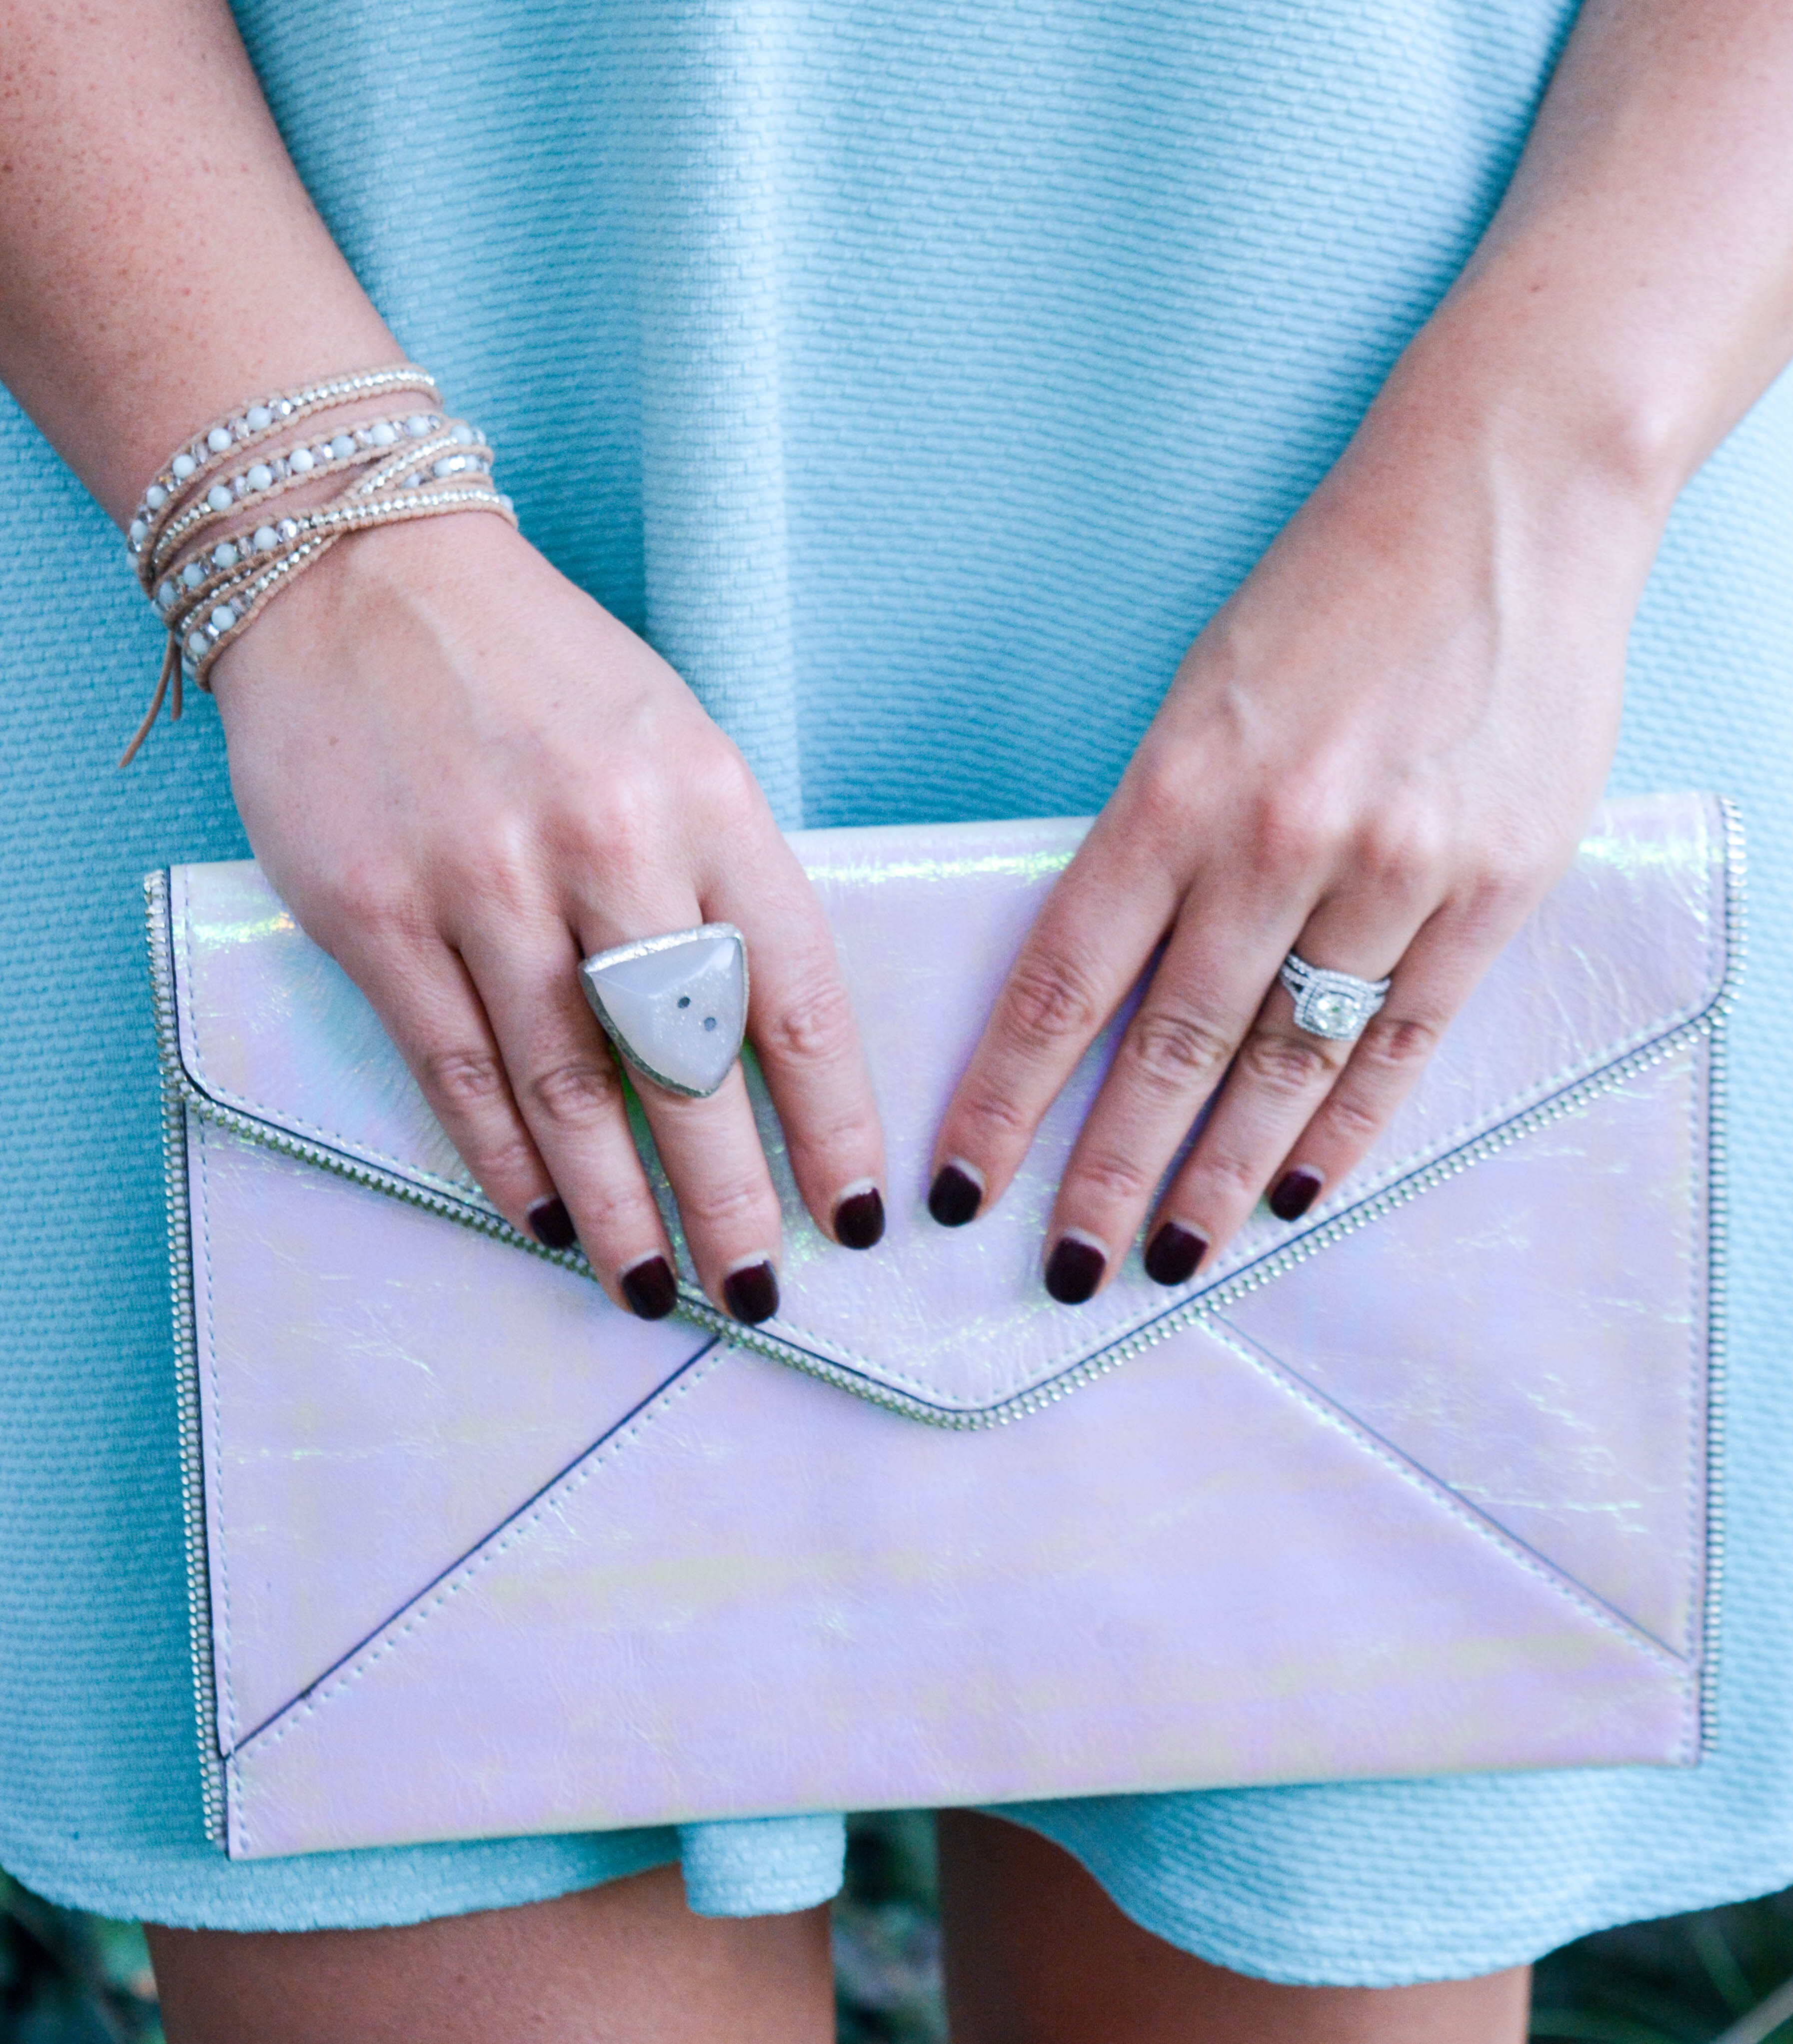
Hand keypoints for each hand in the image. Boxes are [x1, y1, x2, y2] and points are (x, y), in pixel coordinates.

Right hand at [211, 513, 887, 1323]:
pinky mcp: (376, 909)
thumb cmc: (543, 675)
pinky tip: (546, 1219)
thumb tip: (759, 1050)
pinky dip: (505, 1161)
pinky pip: (456, 1068)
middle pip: (689, 1063)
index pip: (795, 997)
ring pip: (570, 1087)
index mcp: (709, 802)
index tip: (855, 1215)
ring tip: (656, 1288)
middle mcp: (608, 844)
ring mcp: (485, 879)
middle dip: (732, 1197)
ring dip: (619, 1207)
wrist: (358, 569)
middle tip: (759, 1292)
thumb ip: (720, 885)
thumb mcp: (678, 747)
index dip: (833, 1124)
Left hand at [928, 364, 1656, 1300]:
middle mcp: (1279, 843)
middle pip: (1172, 1051)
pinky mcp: (1495, 891)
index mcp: (1180, 788)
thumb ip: (1159, 839)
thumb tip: (1110, 983)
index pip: (1067, 980)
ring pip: (1288, 1067)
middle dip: (1108, 1175)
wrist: (1507, 498)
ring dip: (1222, 1178)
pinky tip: (1300, 1194)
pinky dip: (1346, 1129)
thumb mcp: (1203, 695)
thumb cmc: (1331, 593)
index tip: (964, 1184)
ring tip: (1174, 1256)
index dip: (1008, 1096)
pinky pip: (1404, 1044)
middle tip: (1065, 1271)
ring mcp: (1396, 874)